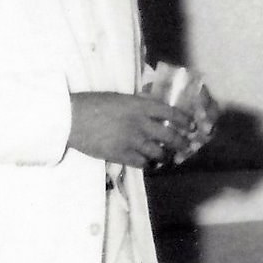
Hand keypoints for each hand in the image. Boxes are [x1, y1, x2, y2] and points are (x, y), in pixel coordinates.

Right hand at [68, 91, 194, 168]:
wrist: (71, 118)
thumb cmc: (91, 104)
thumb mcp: (118, 98)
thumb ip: (136, 104)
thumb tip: (151, 108)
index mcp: (139, 105)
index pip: (171, 113)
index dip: (184, 121)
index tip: (190, 126)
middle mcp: (140, 123)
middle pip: (170, 136)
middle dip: (181, 143)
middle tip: (185, 147)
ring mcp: (131, 140)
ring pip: (158, 153)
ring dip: (165, 156)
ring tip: (166, 158)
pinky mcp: (121, 155)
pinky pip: (142, 163)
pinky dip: (149, 164)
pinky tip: (149, 164)